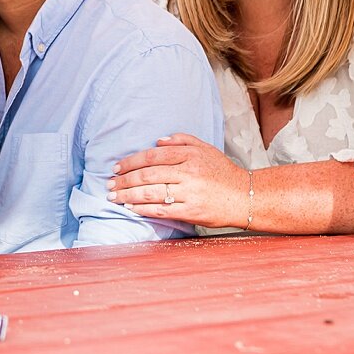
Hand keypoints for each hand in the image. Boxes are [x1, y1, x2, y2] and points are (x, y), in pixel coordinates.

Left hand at [108, 133, 248, 228]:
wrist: (244, 196)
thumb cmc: (223, 172)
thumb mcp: (205, 148)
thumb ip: (182, 140)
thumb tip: (158, 141)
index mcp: (190, 155)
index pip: (153, 156)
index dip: (131, 161)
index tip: (116, 167)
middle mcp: (189, 173)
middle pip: (148, 175)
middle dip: (124, 180)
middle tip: (109, 184)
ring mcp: (190, 194)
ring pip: (151, 193)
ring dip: (128, 195)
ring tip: (114, 196)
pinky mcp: (191, 212)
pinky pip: (162, 210)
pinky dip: (143, 209)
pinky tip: (130, 208)